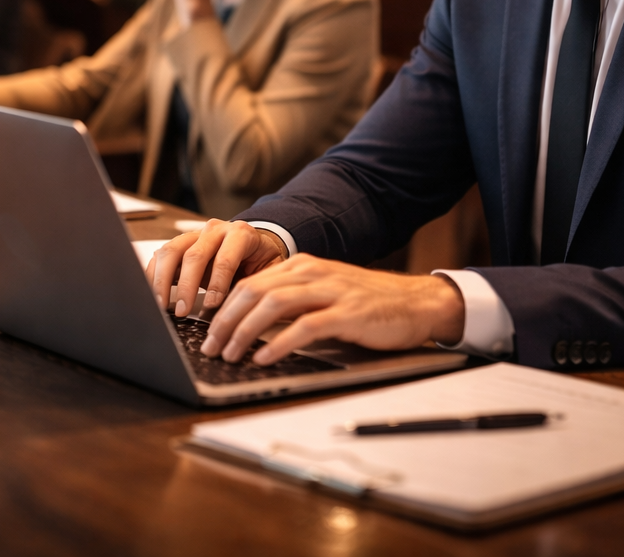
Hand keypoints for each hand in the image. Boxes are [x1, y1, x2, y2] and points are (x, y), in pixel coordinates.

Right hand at [146, 218, 287, 316]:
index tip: (213, 305)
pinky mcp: (180, 244)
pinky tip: (153, 295)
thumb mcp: (268, 271)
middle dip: (186, 286)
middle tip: (182, 311)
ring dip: (163, 280)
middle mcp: (215, 230)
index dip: (218, 283)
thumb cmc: (262, 262)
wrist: (255, 245)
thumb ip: (256, 286)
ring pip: (171, 251)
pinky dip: (153, 275)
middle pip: (194, 254)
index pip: (225, 258)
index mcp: (241, 234)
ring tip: (162, 306)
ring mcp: (195, 235)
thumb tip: (241, 313)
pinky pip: (160, 256)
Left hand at [200, 256, 465, 364]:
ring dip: (244, 331)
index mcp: (302, 266)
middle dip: (224, 321)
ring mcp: (330, 291)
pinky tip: (265, 357)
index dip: (222, 308)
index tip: (207, 332)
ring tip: (230, 354)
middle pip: (253, 291)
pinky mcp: (348, 313)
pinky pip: (305, 326)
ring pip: (273, 305)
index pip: (249, 283)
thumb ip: (292, 304)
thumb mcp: (324, 295)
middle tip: (210, 347)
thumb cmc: (368, 304)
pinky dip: (279, 342)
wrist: (416, 302)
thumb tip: (250, 327)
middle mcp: (312, 273)